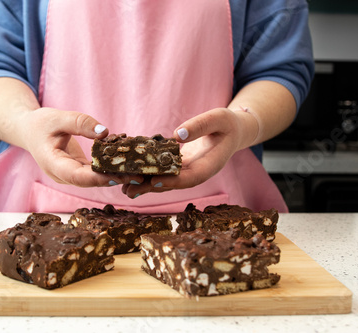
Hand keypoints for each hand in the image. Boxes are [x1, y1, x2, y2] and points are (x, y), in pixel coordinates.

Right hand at [18, 107, 143, 186]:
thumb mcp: (58, 117)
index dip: (97, 178)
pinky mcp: (78, 171)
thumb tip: (105, 132)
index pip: (76, 175)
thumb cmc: (41, 123)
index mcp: (52, 164)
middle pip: (89, 181)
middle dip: (113, 179)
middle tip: (138, 175)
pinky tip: (128, 165)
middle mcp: (62, 174)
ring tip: (139, 172)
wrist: (30, 131)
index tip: (117, 176)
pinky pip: (95, 173)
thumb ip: (80, 123)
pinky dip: (110, 169)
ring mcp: (70, 175)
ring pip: (94, 180)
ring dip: (115, 176)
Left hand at [121, 107, 256, 197]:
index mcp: (210, 165)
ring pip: (167, 180)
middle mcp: (198, 172)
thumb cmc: (226, 123)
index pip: (191, 178)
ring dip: (147, 185)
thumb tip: (176, 134)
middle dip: (152, 187)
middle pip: (174, 183)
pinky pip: (165, 172)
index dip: (173, 181)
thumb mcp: (218, 119)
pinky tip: (132, 176)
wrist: (232, 131)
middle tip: (130, 190)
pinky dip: (150, 174)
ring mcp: (189, 171)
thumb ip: (200, 126)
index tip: (155, 182)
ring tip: (125, 189)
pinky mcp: (181, 166)